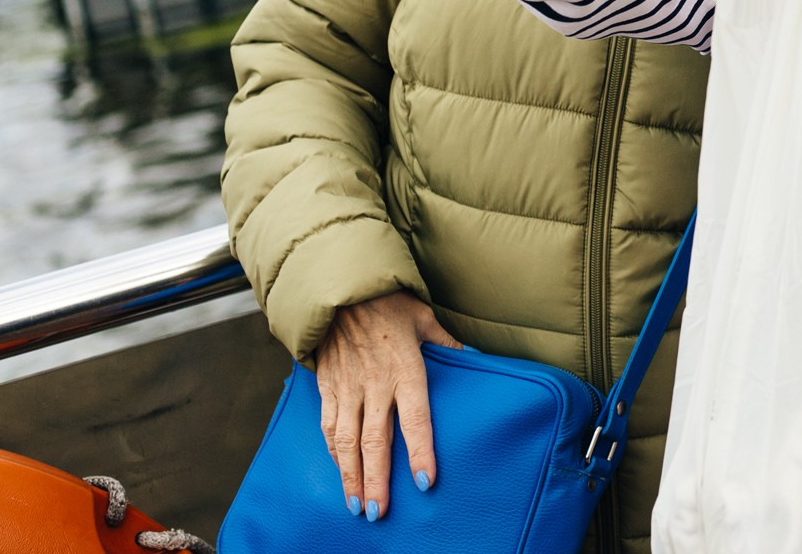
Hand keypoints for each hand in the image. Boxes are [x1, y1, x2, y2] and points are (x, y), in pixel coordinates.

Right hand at [314, 290, 462, 519]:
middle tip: (379, 512)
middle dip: (377, 480)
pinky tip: (340, 471)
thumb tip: (474, 356)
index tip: (425, 480)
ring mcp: (347, 388)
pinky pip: (328, 426)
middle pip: (376, 441)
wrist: (341, 289)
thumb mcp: (425, 318)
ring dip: (350, 475)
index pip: (415, 418)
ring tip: (357, 505)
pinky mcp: (328, 387)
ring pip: (346, 441)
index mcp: (405, 369)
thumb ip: (447, 342)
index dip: (420, 450)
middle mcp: (374, 384)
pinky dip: (333, 453)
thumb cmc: (388, 303)